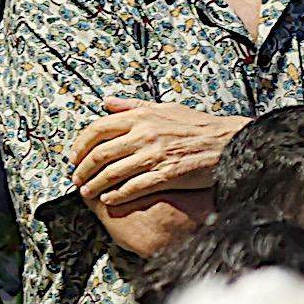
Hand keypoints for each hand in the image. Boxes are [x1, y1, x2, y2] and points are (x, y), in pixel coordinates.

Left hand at [66, 101, 240, 209]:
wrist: (229, 142)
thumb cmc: (199, 126)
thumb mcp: (166, 108)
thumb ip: (134, 106)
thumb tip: (107, 103)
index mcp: (142, 116)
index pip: (98, 129)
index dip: (80, 145)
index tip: (74, 157)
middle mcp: (144, 134)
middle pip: (100, 153)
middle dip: (83, 170)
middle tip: (77, 179)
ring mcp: (154, 156)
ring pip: (112, 173)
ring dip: (95, 185)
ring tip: (87, 193)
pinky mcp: (165, 175)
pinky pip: (133, 188)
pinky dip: (117, 196)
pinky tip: (110, 200)